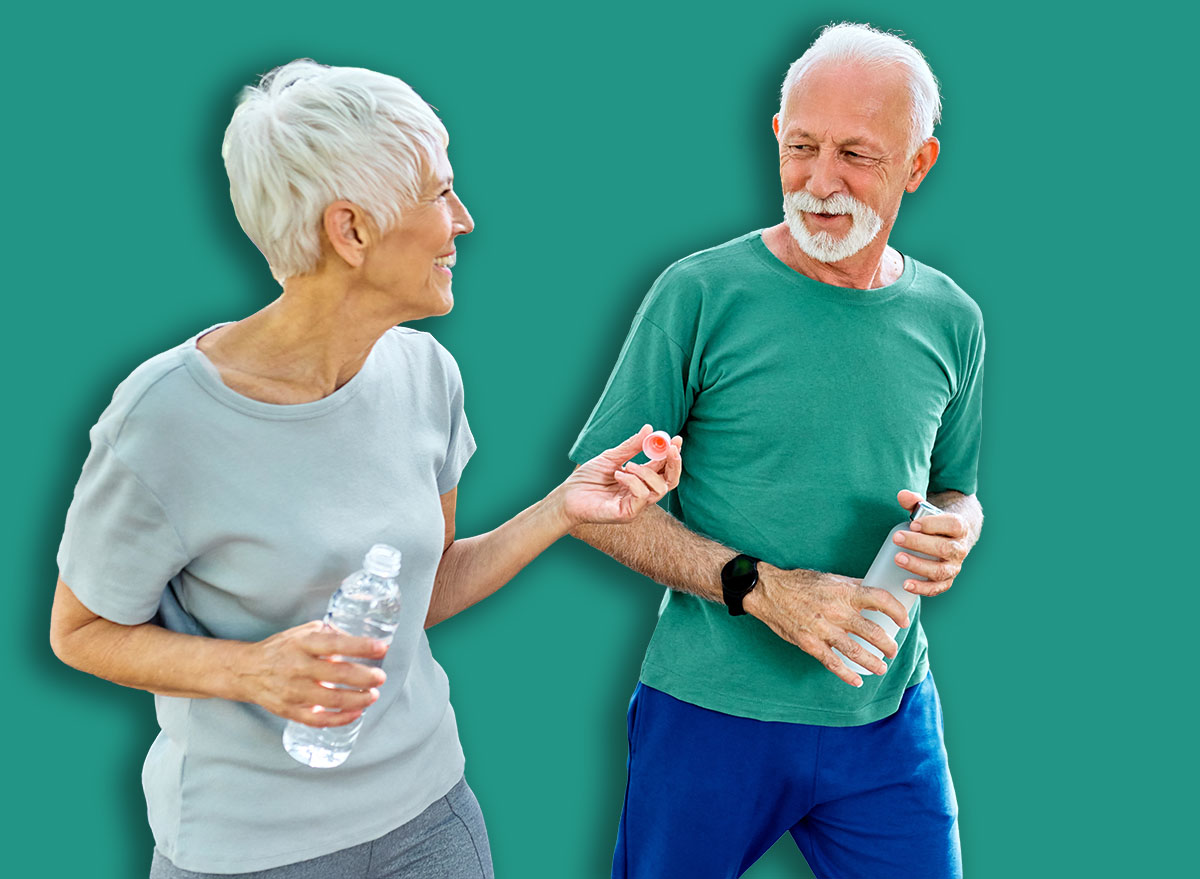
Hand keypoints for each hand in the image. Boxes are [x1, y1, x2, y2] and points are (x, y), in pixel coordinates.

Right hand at [236, 621, 388, 726]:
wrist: (246, 671)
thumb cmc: (281, 649)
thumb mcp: (303, 632)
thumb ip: (330, 634)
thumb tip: (360, 641)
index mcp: (302, 643)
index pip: (335, 643)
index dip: (360, 646)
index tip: (381, 647)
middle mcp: (298, 666)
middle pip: (338, 673)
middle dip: (365, 676)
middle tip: (380, 677)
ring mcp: (293, 691)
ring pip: (332, 699)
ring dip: (358, 699)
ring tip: (372, 695)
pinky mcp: (290, 710)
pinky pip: (319, 719)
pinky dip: (340, 718)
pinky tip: (356, 713)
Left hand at [559, 425, 681, 525]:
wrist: (567, 496)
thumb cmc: (587, 479)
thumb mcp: (611, 457)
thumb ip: (631, 446)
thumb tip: (649, 429)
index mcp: (640, 479)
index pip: (664, 468)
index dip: (672, 455)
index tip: (676, 439)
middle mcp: (642, 493)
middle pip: (670, 482)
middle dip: (673, 464)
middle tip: (670, 448)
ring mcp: (636, 505)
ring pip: (659, 489)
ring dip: (646, 473)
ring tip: (627, 466)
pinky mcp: (627, 514)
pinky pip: (642, 496)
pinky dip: (633, 482)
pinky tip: (618, 475)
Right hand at [745, 566, 909, 686]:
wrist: (769, 592)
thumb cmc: (799, 583)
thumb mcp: (829, 578)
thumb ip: (852, 585)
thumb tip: (873, 588)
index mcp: (844, 592)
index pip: (880, 600)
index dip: (897, 612)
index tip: (904, 621)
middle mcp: (836, 611)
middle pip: (872, 631)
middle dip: (888, 644)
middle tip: (892, 650)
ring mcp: (823, 629)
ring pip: (856, 651)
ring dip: (873, 662)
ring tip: (881, 667)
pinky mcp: (810, 643)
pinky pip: (832, 662)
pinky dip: (846, 674)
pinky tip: (856, 680)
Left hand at [892, 490, 972, 596]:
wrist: (947, 539)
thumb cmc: (933, 523)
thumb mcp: (926, 509)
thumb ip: (914, 501)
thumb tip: (902, 495)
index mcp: (960, 528)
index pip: (952, 525)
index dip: (933, 525)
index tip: (913, 524)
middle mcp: (960, 549)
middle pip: (944, 548)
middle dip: (919, 544)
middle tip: (898, 538)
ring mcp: (954, 567)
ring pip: (940, 570)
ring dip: (918, 565)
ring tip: (898, 559)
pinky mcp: (946, 581)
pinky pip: (937, 588)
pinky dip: (922, 588)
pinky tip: (906, 584)